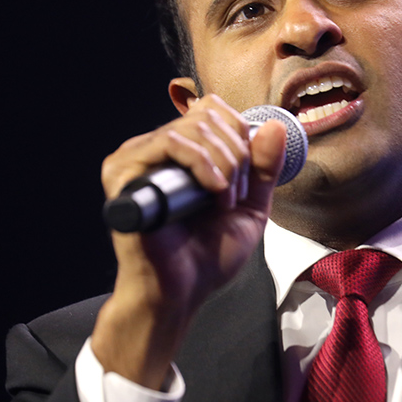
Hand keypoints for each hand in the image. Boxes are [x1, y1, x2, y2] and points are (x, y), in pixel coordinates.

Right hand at [92, 95, 287, 387]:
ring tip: (224, 201)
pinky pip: (170, 143)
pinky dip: (203, 163)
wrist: (180, 292)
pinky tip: (212, 192)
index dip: (240, 135)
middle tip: (236, 195)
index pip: (212, 110)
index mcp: (178, 153)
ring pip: (193, 126)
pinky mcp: (124, 174)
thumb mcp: (249, 206)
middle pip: (207, 116)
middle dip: (237, 155)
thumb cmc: (206, 256)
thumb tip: (277, 126)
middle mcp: (153, 150)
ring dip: (224, 163)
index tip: (245, 179)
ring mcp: (135, 159)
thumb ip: (263, 168)